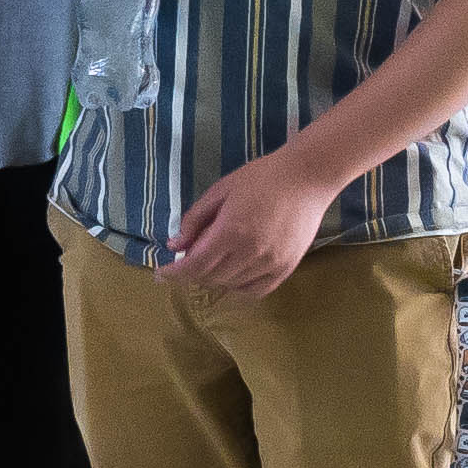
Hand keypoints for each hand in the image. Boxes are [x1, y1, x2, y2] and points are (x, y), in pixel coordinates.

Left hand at [165, 152, 343, 298]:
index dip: (173, 274)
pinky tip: (232, 275)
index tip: (159, 274)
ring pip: (231, 285)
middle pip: (210, 277)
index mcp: (231, 231)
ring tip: (211, 261)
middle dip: (191, 272)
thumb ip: (195, 219)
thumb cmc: (262, 177)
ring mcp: (270, 263)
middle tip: (188, 257)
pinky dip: (238, 288)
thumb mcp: (221, 190)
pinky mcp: (286, 268)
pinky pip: (256, 290)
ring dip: (214, 278)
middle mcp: (250, 253)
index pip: (194, 265)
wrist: (308, 177)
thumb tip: (175, 245)